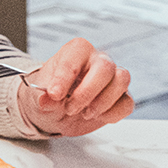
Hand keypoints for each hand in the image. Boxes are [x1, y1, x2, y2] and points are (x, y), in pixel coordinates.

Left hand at [16, 37, 134, 135]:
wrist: (57, 111)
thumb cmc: (51, 94)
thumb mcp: (40, 95)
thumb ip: (44, 97)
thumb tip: (48, 100)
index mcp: (77, 51)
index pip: (77, 55)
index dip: (65, 76)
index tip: (54, 94)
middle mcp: (97, 60)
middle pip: (105, 67)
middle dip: (87, 93)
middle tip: (70, 108)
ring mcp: (112, 78)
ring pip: (122, 80)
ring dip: (102, 102)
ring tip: (85, 113)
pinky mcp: (120, 97)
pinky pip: (127, 103)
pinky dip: (112, 114)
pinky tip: (96, 117)